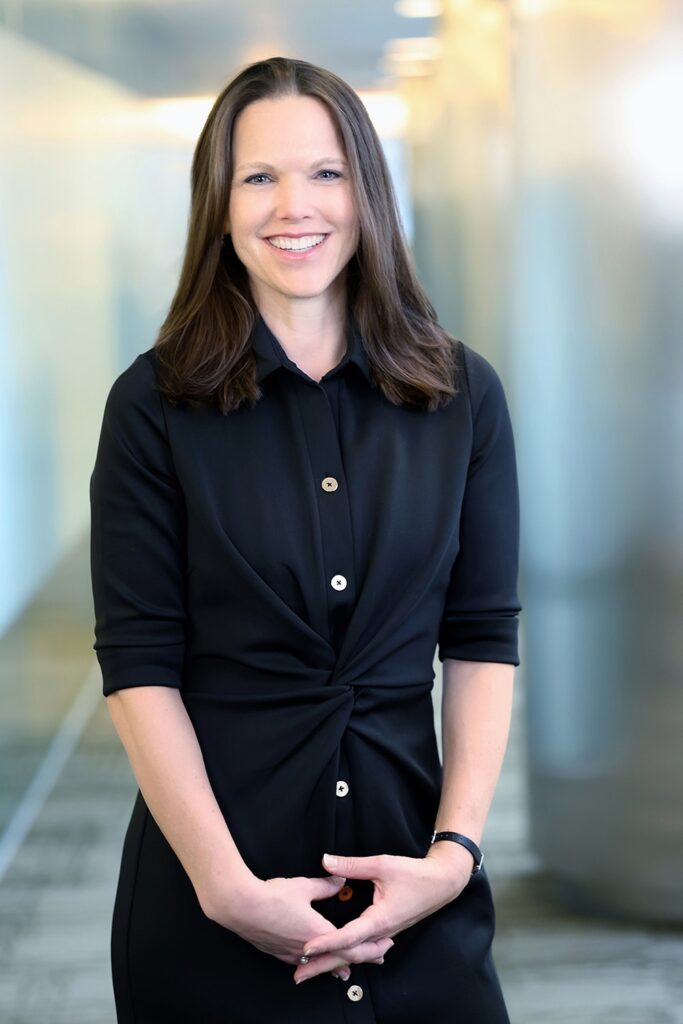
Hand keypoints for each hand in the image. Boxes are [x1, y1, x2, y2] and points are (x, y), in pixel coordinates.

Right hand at [204, 871, 393, 978]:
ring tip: (349, 967)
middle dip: (361, 959)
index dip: (370, 949)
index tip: (384, 948)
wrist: (241, 907)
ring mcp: (292, 953)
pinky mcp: (279, 953)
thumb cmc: (273, 896)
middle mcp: (308, 948)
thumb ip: (326, 885)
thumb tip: (341, 879)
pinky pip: (303, 962)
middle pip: (340, 960)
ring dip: (338, 964)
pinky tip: (315, 963)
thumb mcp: (304, 886)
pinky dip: (317, 963)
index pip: (352, 946)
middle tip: (377, 958)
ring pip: (321, 964)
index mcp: (319, 932)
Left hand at [293, 846, 472, 982]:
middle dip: (322, 964)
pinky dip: (347, 954)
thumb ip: (353, 865)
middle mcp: (381, 932)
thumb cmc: (416, 874)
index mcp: (380, 919)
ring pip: (355, 954)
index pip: (348, 936)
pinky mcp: (385, 930)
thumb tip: (326, 861)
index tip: (307, 947)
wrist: (442, 883)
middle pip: (348, 954)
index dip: (326, 942)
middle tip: (298, 973)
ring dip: (333, 961)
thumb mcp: (382, 864)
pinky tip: (337, 956)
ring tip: (310, 968)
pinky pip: (363, 948)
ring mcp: (384, 933)